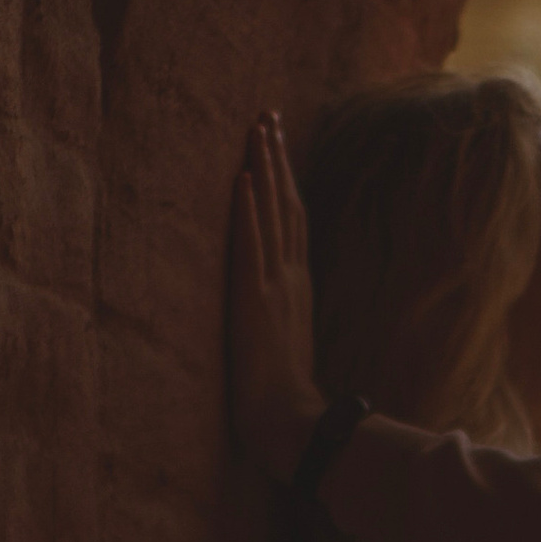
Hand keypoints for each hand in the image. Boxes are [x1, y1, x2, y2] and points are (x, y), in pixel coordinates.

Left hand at [227, 113, 324, 477]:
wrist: (292, 426)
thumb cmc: (289, 403)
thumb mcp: (287, 352)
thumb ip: (285, 328)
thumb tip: (279, 322)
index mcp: (297, 291)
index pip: (292, 224)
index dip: (285, 183)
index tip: (277, 146)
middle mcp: (290, 280)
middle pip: (285, 206)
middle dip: (277, 159)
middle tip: (268, 115)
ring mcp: (274, 287)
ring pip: (271, 214)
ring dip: (264, 167)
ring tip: (258, 127)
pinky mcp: (255, 300)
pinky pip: (251, 243)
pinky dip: (248, 207)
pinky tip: (244, 175)